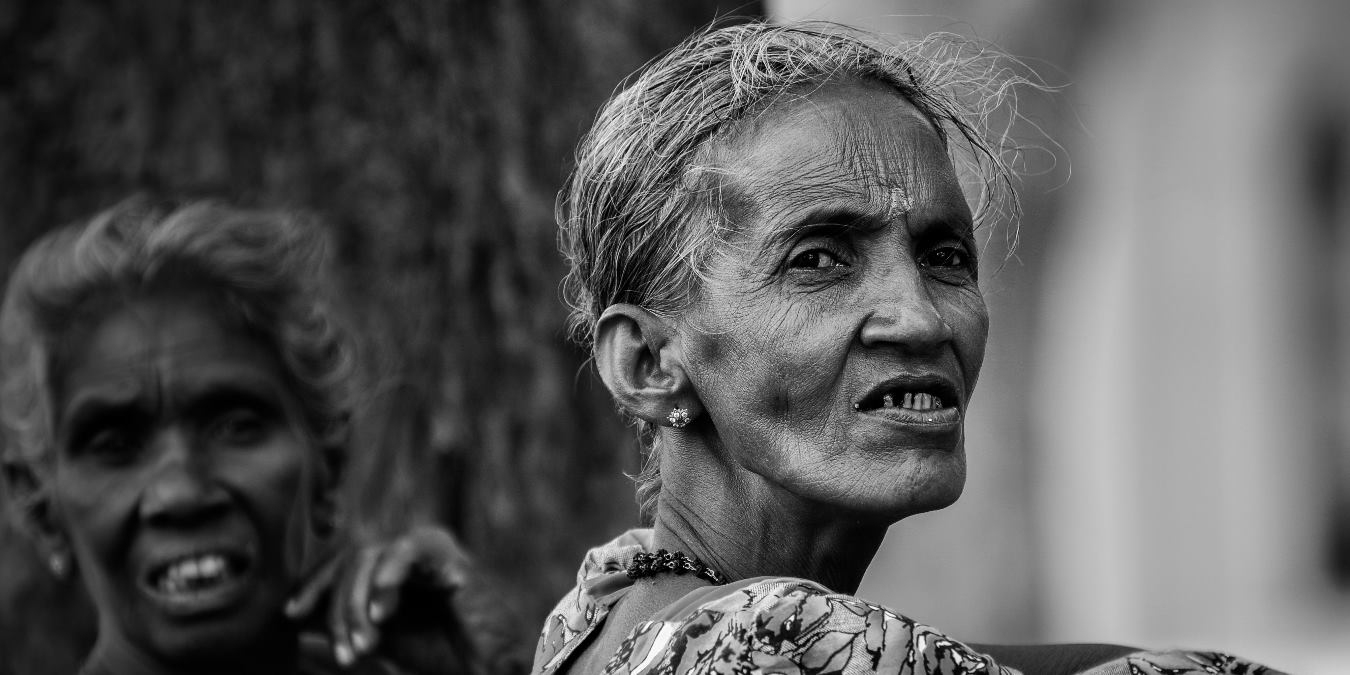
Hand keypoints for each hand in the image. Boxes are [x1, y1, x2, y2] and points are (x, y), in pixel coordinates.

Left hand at [286, 525, 471, 667]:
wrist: (486, 666)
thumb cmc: (442, 653)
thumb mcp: (383, 642)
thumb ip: (347, 630)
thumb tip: (298, 629)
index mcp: (386, 571)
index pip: (339, 566)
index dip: (314, 586)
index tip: (292, 614)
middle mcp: (402, 556)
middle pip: (349, 562)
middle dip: (340, 610)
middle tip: (349, 652)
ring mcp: (424, 551)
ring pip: (370, 555)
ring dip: (359, 602)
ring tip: (369, 642)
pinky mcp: (447, 553)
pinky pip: (408, 549)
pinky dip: (389, 575)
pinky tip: (383, 610)